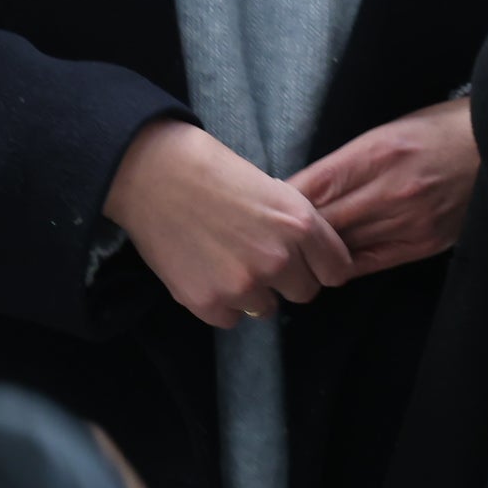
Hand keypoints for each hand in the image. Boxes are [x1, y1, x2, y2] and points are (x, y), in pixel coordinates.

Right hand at [104, 119, 353, 329]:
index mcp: (299, 224)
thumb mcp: (271, 187)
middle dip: (286, 279)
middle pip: (304, 293)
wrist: (150, 172)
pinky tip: (202, 269)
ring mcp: (243, 285)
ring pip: (265, 307)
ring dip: (251, 291)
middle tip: (256, 255)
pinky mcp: (208, 303)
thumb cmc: (209, 169)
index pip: (336, 270)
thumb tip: (308, 255)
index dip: (320, 264)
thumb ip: (295, 225)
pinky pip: (230, 318)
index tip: (305, 260)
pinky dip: (219, 300)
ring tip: (223, 259)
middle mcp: (278, 259)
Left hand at [288, 100, 477, 277]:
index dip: (281, 201)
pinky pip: (371, 262)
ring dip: (314, 250)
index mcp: (376, 152)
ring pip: (342, 246)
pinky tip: (329, 263)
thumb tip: (305, 187)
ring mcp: (408, 220)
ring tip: (292, 251)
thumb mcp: (388, 130)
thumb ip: (349, 160)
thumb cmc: (440, 130)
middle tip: (269, 236)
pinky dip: (345, 264)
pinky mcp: (424, 243)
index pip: (312, 186)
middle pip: (322, 221)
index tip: (262, 206)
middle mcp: (390, 189)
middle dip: (292, 230)